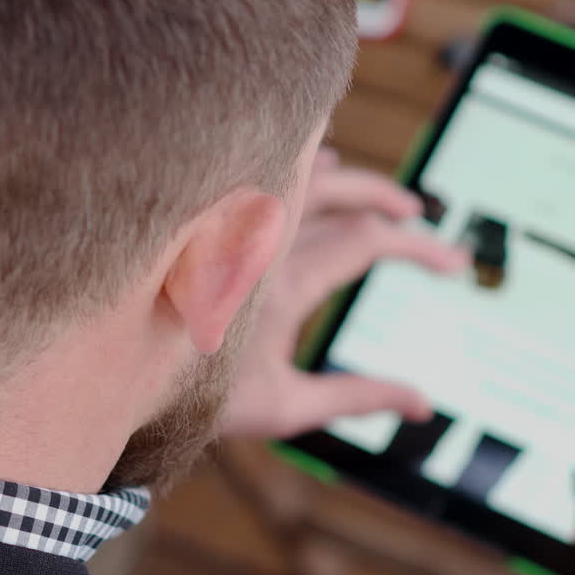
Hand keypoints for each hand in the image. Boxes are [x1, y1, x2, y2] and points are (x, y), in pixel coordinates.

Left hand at [222, 148, 467, 437]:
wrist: (123, 376)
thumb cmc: (200, 398)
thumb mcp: (285, 408)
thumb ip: (355, 398)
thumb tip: (421, 405)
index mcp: (283, 285)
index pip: (367, 241)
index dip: (419, 247)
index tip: (450, 264)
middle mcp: (257, 242)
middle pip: (342, 194)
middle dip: (390, 201)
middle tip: (422, 217)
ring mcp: (229, 225)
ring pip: (300, 175)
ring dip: (349, 179)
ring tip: (380, 194)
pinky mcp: (209, 222)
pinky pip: (259, 173)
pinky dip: (298, 166)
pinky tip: (319, 166)